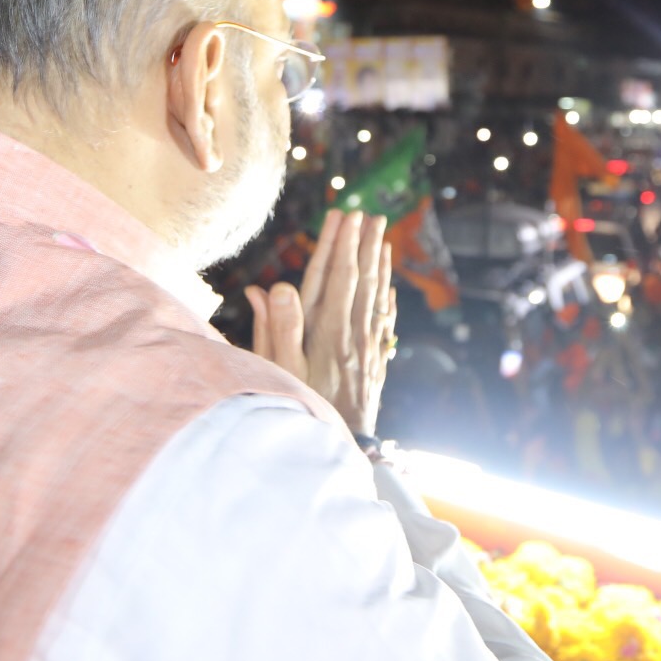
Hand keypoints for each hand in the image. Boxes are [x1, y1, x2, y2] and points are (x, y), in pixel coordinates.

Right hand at [246, 211, 395, 437]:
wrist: (344, 445)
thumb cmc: (302, 406)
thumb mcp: (280, 371)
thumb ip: (275, 329)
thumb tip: (271, 287)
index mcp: (327, 332)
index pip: (335, 278)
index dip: (340, 245)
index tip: (345, 217)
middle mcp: (351, 334)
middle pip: (360, 280)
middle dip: (364, 246)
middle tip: (371, 215)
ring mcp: (367, 348)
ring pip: (375, 297)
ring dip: (379, 265)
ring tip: (383, 238)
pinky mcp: (375, 362)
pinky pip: (384, 321)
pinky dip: (386, 298)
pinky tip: (389, 286)